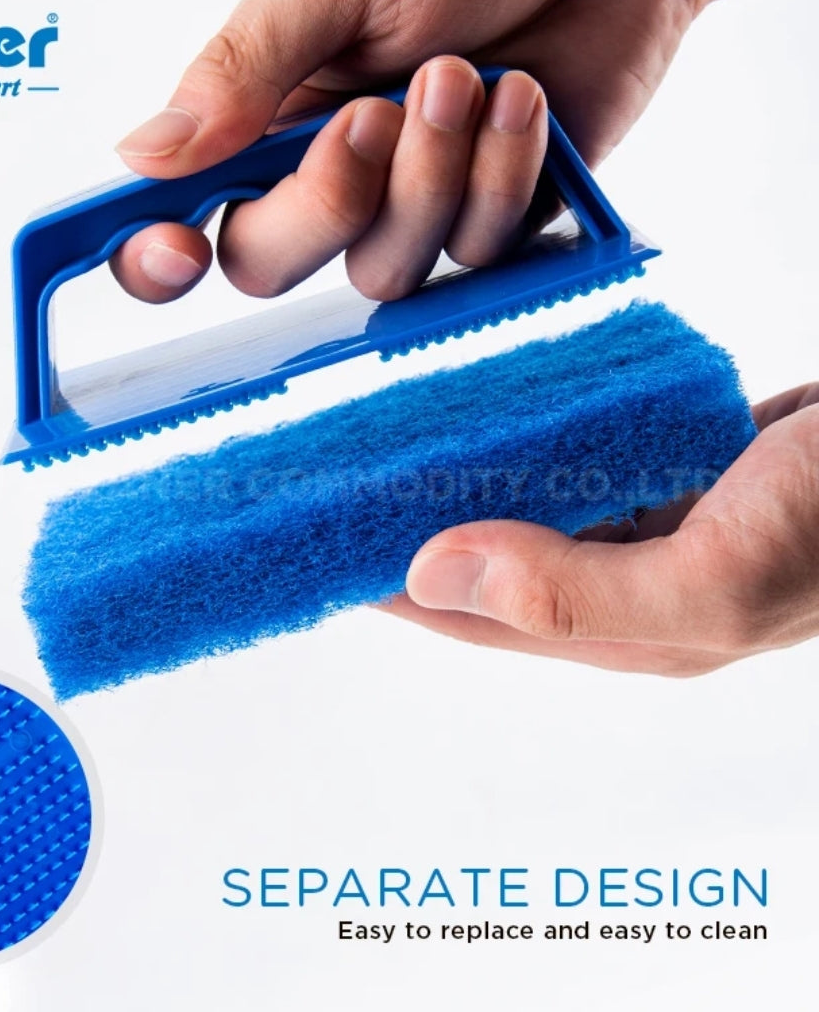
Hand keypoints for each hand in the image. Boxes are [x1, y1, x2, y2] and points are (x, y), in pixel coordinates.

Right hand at [108, 0, 777, 303]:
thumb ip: (240, 73)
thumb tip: (140, 156)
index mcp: (267, 115)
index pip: (186, 218)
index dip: (157, 261)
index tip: (172, 252)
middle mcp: (328, 173)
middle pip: (270, 268)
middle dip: (327, 203)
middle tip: (378, 113)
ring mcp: (411, 204)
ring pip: (381, 271)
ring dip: (429, 180)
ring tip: (469, 77)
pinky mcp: (493, 218)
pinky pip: (475, 256)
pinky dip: (503, 178)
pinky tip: (522, 100)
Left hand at [380, 385, 818, 675]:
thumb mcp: (713, 579)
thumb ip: (574, 593)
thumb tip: (435, 576)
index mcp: (627, 628)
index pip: (478, 616)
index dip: (396, 586)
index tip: (332, 548)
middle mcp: (631, 584)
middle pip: (497, 564)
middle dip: (422, 531)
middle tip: (353, 487)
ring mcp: (657, 526)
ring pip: (536, 508)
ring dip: (474, 480)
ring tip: (407, 446)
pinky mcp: (679, 470)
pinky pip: (582, 460)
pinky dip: (537, 441)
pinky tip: (506, 415)